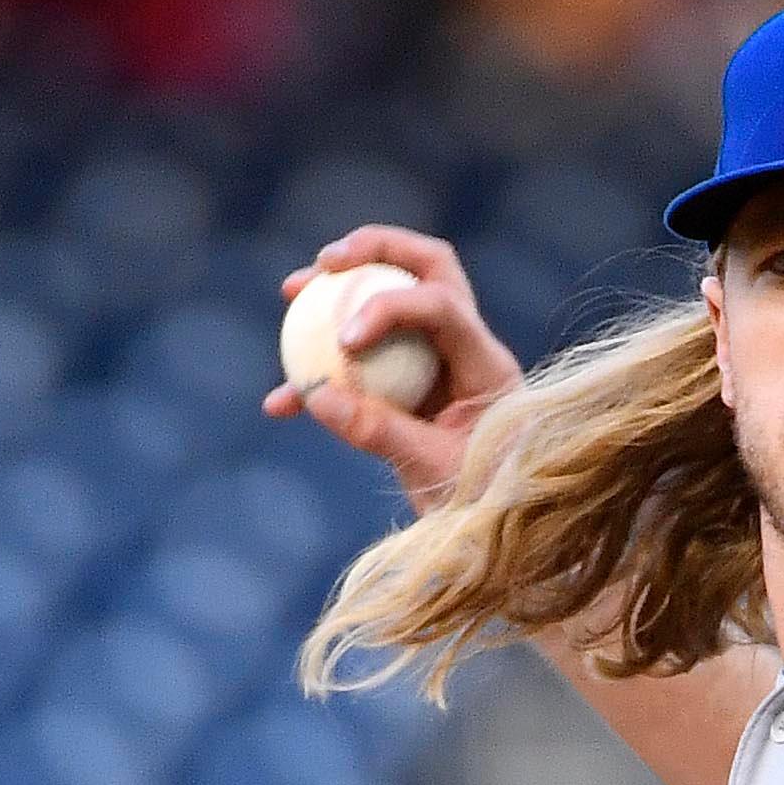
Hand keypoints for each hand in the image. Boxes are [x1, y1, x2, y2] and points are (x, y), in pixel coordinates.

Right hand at [262, 225, 523, 507]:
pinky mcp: (414, 389)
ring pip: (395, 299)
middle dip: (377, 250)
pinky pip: (366, 365)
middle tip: (326, 262)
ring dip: (343, 290)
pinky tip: (281, 403)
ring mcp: (442, 365)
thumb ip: (380, 432)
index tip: (344, 339)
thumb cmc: (485, 505)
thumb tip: (315, 394)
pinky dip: (324, 374)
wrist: (503, 534)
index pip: (443, 306)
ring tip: (291, 292)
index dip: (389, 306)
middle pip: (430, 269)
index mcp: (487, 367)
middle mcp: (469, 352)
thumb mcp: (435, 472)